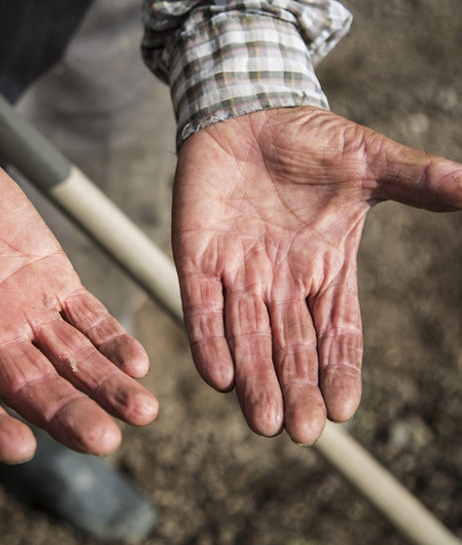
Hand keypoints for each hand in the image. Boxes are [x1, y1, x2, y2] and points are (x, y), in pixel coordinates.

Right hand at [0, 129, 157, 461]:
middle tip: (105, 441)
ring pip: (71, 360)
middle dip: (68, 414)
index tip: (20, 449)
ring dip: (105, 385)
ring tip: (143, 412)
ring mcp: (27, 312)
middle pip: (33, 389)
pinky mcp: (55, 281)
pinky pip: (87, 316)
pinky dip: (110, 338)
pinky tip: (138, 361)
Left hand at [173, 107, 461, 443]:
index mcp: (323, 269)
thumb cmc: (308, 140)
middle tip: (300, 431)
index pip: (334, 331)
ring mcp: (236, 272)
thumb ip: (416, 180)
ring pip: (245, 336)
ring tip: (265, 420)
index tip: (341, 408)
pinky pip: (200, 307)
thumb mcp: (368, 162)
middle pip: (289, 346)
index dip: (338, 368)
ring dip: (252, 378)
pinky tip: (217, 377)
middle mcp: (279, 281)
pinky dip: (208, 340)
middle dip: (295, 387)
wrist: (248, 111)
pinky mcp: (196, 257)